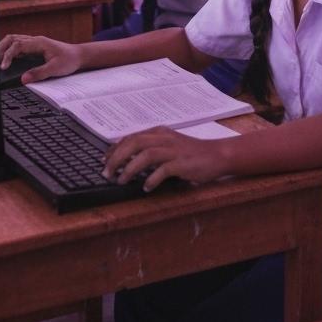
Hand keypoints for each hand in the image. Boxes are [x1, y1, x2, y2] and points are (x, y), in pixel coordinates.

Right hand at [0, 34, 83, 81]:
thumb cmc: (69, 60)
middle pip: (12, 39)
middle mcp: (35, 41)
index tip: (3, 67)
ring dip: (4, 49)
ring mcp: (34, 43)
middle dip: (1, 49)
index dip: (8, 55)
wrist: (79, 55)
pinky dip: (10, 51)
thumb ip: (40, 73)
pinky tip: (7, 61)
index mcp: (39, 43)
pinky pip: (19, 46)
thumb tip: (23, 79)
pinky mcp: (34, 48)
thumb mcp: (56, 68)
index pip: (17, 44)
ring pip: (14, 40)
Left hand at [102, 126, 232, 189]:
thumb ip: (151, 148)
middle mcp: (164, 138)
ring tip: (122, 181)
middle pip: (134, 143)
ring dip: (130, 169)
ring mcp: (173, 150)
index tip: (104, 160)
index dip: (115, 148)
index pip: (132, 137)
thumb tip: (128, 158)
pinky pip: (163, 170)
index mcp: (159, 132)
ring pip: (146, 155)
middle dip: (117, 158)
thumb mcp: (169, 145)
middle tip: (107, 173)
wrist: (216, 155)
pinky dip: (151, 180)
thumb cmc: (191, 153)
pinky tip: (146, 188)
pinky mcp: (182, 163)